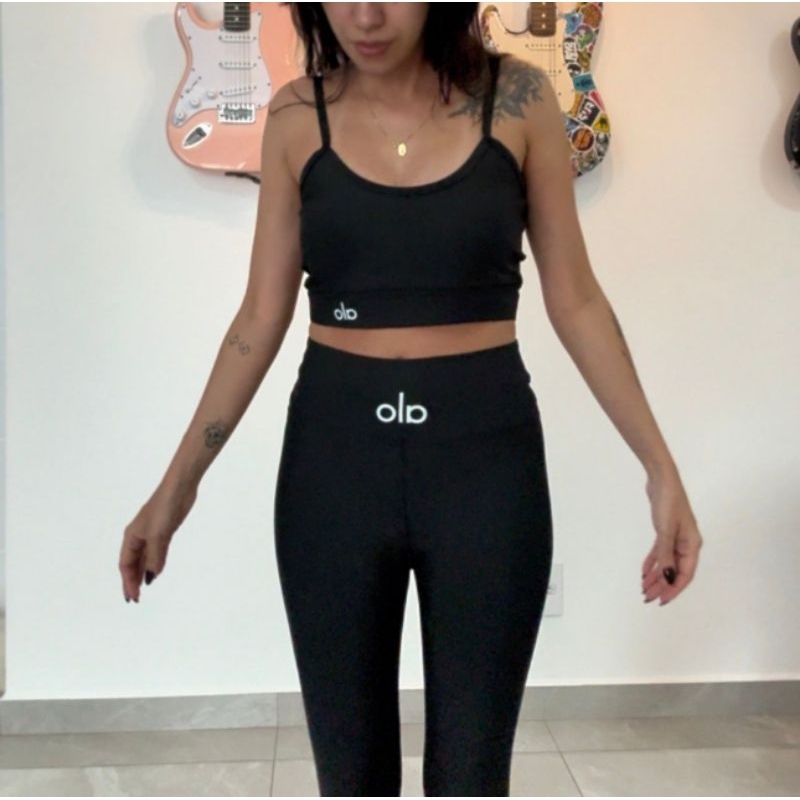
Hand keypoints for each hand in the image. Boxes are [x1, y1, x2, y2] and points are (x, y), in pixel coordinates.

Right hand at [119, 483, 197, 602]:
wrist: (179, 488)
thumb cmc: (164, 508)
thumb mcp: (158, 535)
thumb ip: (155, 556)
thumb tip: (151, 576)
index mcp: (131, 536)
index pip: (125, 564)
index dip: (128, 581)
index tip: (132, 597)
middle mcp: (138, 536)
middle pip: (132, 563)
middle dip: (132, 580)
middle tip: (135, 598)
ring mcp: (151, 533)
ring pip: (144, 558)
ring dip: (142, 572)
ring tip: (143, 588)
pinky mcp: (164, 530)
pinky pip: (156, 551)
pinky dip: (154, 562)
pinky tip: (156, 570)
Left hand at [641, 472, 701, 605]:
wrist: (661, 480)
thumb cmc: (668, 503)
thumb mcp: (665, 530)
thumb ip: (665, 555)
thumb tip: (667, 577)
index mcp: (692, 545)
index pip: (685, 574)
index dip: (674, 589)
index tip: (662, 600)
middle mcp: (686, 544)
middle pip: (675, 571)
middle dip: (662, 585)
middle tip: (647, 597)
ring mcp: (676, 538)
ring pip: (666, 563)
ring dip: (655, 576)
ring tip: (643, 588)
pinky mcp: (665, 532)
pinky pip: (660, 552)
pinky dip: (652, 562)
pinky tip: (643, 572)